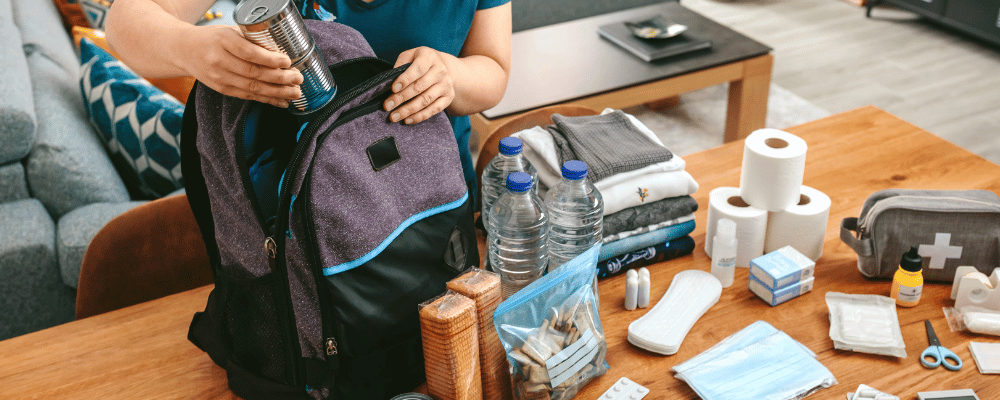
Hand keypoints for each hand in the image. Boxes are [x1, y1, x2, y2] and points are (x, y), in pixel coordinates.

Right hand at [180, 25, 302, 106]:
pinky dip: (267, 100)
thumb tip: (282, 49)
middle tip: (298, 78)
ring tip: (295, 93)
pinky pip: (248, 96)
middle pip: (254, 73)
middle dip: (280, 78)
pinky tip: (282, 101)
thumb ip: (251, 40)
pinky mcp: (222, 89)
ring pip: (252, 88)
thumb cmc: (213, 38)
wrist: (183, 50)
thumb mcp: (229, 31)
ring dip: (277, 92)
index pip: (250, 53)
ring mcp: (219, 77)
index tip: (288, 61)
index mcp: (223, 41)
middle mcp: (219, 60)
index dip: (270, 60)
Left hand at [384, 47, 455, 123]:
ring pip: (426, 100)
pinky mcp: (448, 97)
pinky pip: (434, 109)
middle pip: (420, 87)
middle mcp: (440, 70)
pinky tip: (408, 120)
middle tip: (387, 106)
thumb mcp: (410, 55)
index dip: (405, 79)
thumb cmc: (420, 62)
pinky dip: (420, 116)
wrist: (442, 67)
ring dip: (408, 110)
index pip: (417, 69)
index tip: (393, 89)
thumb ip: (400, 64)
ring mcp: (446, 84)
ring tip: (394, 116)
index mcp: (429, 57)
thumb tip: (390, 80)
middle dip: (401, 98)